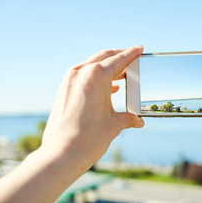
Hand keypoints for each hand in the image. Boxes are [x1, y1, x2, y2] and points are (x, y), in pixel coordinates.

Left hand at [39, 46, 143, 172]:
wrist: (62, 153)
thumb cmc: (89, 138)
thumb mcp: (115, 125)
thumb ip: (128, 118)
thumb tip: (138, 120)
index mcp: (97, 76)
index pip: (119, 59)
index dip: (132, 53)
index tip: (139, 49)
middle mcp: (81, 73)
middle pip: (104, 57)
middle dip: (119, 56)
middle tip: (131, 57)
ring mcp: (69, 80)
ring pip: (91, 65)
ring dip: (106, 66)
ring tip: (121, 74)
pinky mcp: (62, 90)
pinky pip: (82, 76)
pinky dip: (95, 77)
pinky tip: (106, 87)